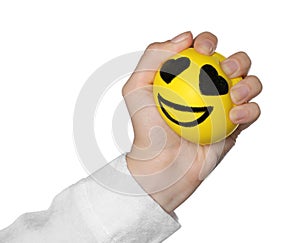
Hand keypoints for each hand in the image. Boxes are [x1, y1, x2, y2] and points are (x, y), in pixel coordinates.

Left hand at [122, 31, 261, 212]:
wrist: (161, 164)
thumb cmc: (147, 129)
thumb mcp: (136, 88)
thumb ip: (153, 56)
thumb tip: (186, 37)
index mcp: (189, 77)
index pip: (204, 50)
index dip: (207, 41)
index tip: (201, 49)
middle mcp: (209, 89)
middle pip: (234, 64)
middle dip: (237, 60)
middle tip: (225, 70)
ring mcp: (224, 107)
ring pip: (250, 85)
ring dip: (249, 83)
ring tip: (234, 94)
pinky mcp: (235, 127)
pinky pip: (252, 112)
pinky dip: (250, 110)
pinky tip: (235, 115)